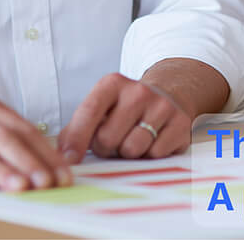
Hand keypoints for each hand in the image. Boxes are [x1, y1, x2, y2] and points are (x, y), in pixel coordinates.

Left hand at [58, 73, 190, 162]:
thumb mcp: (102, 106)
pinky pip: (155, 155)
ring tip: (132, 139)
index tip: (69, 159)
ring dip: (128, 154)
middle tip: (113, 140)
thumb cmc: (127, 107)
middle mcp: (138, 91)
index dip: (76, 139)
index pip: (89, 112)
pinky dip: (150, 155)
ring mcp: (161, 106)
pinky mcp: (180, 124)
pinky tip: (152, 141)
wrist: (170, 93)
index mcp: (112, 83)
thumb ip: (78, 127)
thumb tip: (62, 154)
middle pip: (108, 138)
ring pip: (132, 149)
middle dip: (106, 148)